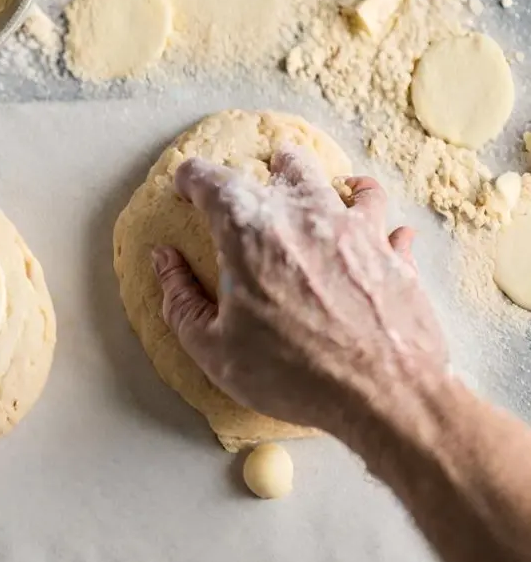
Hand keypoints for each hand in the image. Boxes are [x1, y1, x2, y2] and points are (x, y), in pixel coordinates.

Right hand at [152, 146, 449, 433]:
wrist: (385, 396)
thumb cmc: (293, 374)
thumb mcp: (213, 349)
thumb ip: (181, 299)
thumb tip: (165, 262)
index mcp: (250, 233)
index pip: (213, 183)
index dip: (193, 178)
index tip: (185, 182)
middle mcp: (305, 217)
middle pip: (287, 167)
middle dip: (270, 165)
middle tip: (264, 168)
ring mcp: (357, 231)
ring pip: (345, 184)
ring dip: (329, 182)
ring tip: (324, 187)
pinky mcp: (395, 256)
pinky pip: (389, 224)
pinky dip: (379, 223)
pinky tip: (380, 233)